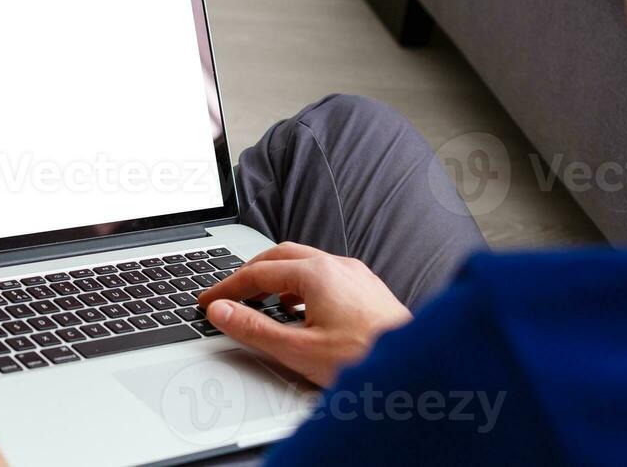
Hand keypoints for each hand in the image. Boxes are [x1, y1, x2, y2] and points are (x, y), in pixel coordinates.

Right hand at [197, 242, 411, 386]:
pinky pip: (324, 275)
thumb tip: (221, 312)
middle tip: (229, 295)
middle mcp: (337, 265)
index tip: (209, 301)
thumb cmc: (365, 359)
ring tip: (260, 302)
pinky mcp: (368, 288)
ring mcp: (355, 274)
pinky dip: (300, 286)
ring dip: (276, 278)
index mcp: (316, 273)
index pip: (258, 272)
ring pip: (304, 263)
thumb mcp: (298, 349)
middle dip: (250, 274)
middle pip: (279, 257)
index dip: (227, 287)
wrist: (417, 370)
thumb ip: (254, 328)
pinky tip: (300, 310)